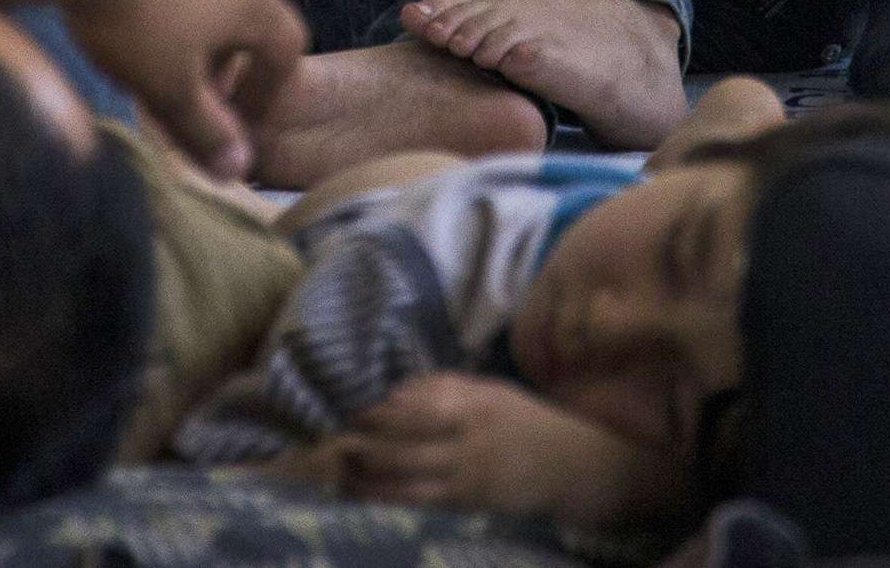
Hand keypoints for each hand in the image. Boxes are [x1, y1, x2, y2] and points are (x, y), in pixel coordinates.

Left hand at [47, 0, 307, 181]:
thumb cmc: (132, 13)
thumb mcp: (167, 87)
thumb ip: (205, 131)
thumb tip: (238, 171)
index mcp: (254, 0)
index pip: (289, 48)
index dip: (269, 86)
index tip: (234, 113)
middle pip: (251, 8)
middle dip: (228, 50)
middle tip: (188, 80)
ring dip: (196, 9)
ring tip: (150, 35)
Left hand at [335, 372, 683, 525]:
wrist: (573, 466)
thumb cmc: (524, 421)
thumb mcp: (489, 391)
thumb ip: (442, 387)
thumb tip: (391, 388)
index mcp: (470, 401)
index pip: (411, 401)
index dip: (371, 404)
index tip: (337, 399)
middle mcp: (464, 436)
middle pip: (397, 438)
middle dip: (355, 437)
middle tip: (316, 433)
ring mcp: (463, 473)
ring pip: (399, 473)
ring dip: (359, 469)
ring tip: (328, 463)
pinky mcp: (464, 502)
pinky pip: (414, 499)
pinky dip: (380, 494)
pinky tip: (354, 490)